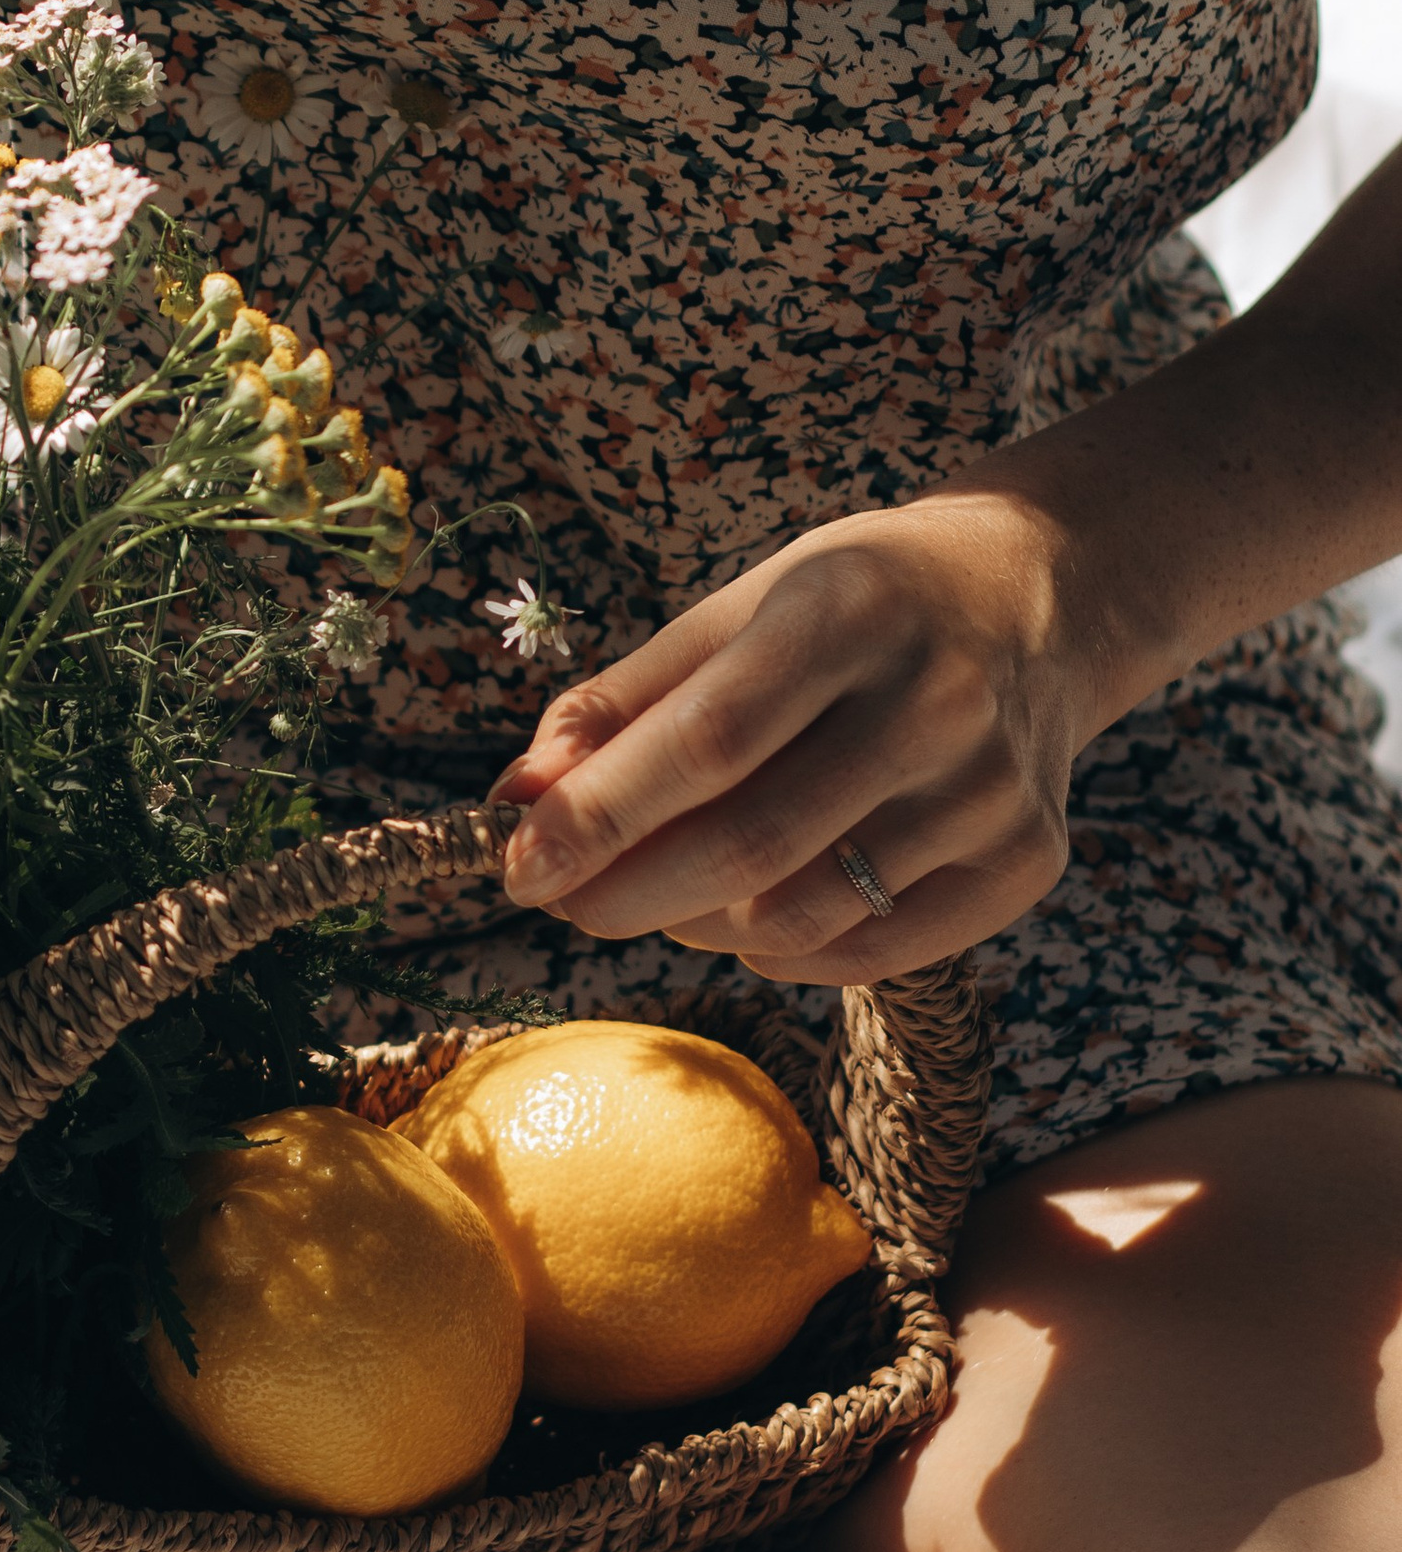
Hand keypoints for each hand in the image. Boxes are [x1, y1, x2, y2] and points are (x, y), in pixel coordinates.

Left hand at [491, 488, 1097, 982]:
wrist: (1036, 600)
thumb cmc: (853, 605)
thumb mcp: (737, 611)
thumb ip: (621, 704)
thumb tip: (516, 801)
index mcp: (851, 610)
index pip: (708, 740)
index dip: (602, 815)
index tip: (519, 863)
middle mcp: (939, 701)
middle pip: (752, 844)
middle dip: (626, 891)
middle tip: (563, 899)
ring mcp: (993, 791)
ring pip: (802, 915)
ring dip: (696, 922)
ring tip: (661, 891)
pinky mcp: (1026, 862)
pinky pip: (868, 951)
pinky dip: (780, 950)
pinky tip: (751, 909)